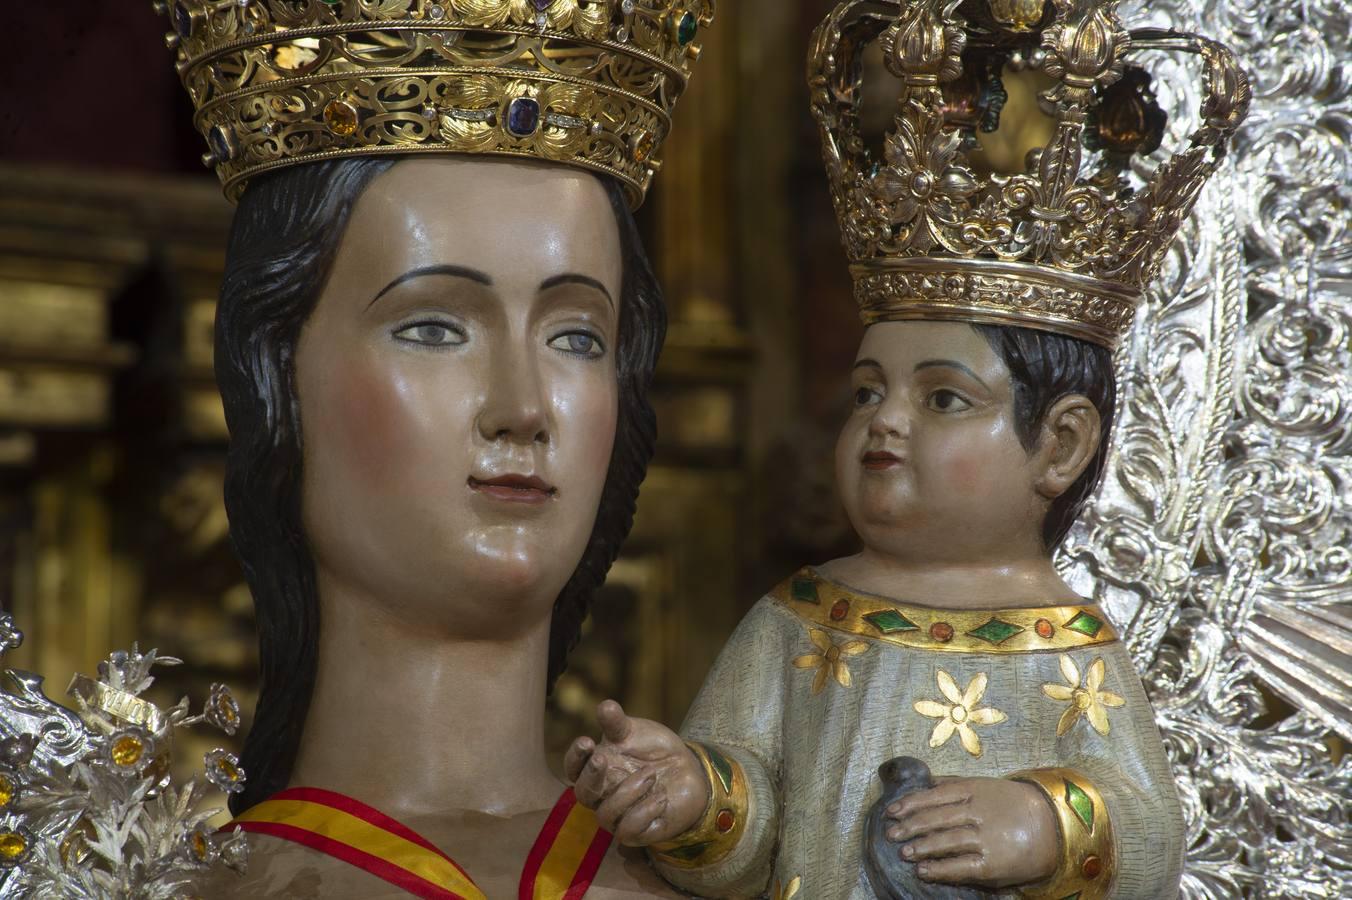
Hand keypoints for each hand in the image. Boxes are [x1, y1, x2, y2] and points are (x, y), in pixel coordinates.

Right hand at [563, 700, 709, 845]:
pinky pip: (628, 831)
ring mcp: (618, 816)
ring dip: (627, 793)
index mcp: (596, 768)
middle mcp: (602, 794)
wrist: (687, 770)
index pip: (573, 768)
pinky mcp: (638, 832)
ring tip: (652, 775)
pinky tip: (661, 797)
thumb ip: (618, 723)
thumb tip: (604, 705)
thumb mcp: (637, 731)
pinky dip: (644, 812)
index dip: (574, 757)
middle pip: (583, 794)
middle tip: (603, 759)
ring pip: (605, 815)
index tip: (586, 741)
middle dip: (591, 777)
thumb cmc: (653, 749)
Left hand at [885, 776, 1057, 888]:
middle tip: (890, 834)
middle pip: (936, 818)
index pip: (934, 795)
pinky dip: (941, 869)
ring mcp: (986, 838)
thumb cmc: (1013, 804)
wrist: (1053, 825)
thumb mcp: (985, 785)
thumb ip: (956, 784)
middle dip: (910, 826)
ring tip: (904, 852)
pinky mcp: (993, 864)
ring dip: (922, 847)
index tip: (891, 810)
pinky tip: (924, 870)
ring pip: (946, 841)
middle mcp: (978, 812)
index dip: (910, 803)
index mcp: (974, 790)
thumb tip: (926, 781)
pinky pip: (962, 867)